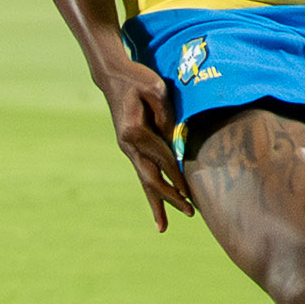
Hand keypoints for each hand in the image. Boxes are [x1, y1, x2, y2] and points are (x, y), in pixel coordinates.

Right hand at [97, 57, 194, 228]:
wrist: (113, 76)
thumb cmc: (137, 79)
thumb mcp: (156, 89)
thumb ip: (166, 115)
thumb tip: (173, 139)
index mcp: (134, 131)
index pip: (161, 157)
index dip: (177, 175)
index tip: (191, 193)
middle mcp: (128, 145)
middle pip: (150, 177)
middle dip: (170, 197)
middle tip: (189, 212)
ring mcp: (128, 149)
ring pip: (144, 181)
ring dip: (157, 203)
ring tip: (164, 227)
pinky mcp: (131, 148)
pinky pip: (143, 174)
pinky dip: (150, 193)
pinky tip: (157, 208)